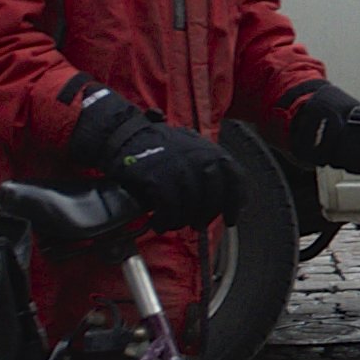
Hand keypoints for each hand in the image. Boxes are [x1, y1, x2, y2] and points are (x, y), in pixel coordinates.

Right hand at [70, 86, 241, 226]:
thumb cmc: (156, 146)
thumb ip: (207, 168)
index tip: (231, 219)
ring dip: (182, 221)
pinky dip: (165, 221)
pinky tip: (159, 222)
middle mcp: (199, 158)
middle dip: (205, 216)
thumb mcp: (189, 149)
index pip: (235, 178)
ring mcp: (179, 169)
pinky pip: (170, 210)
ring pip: (191, 208)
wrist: (123, 135)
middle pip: (213, 199)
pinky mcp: (158, 179)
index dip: (236, 202)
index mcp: (210, 150)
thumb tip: (221, 200)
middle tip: (196, 224)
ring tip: (173, 223)